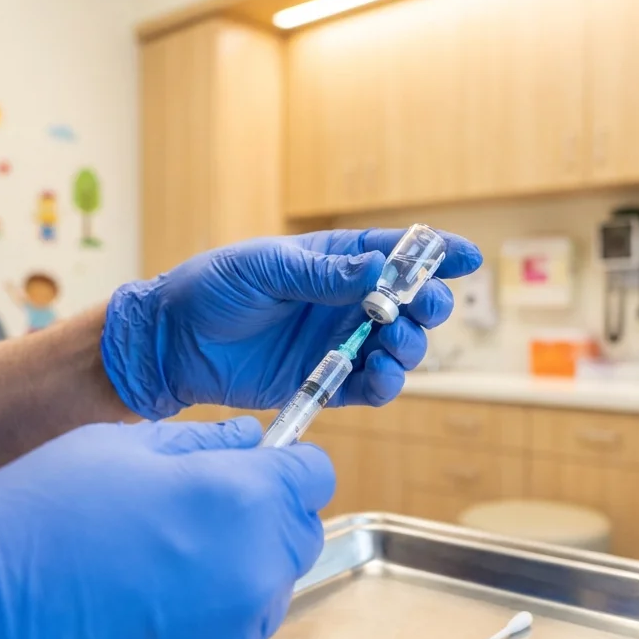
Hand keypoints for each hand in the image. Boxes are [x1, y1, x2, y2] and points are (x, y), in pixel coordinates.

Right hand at [0, 418, 330, 638]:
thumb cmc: (29, 529)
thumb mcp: (113, 448)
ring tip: (154, 575)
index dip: (288, 468)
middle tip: (195, 521)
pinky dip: (199, 633)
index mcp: (240, 499)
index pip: (314, 475)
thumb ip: (201, 440)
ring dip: (232, 579)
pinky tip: (136, 624)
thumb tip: (251, 440)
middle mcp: (254, 572)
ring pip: (265, 595)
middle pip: (297, 537)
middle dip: (263, 521)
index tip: (262, 473)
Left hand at [101, 228, 481, 417]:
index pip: (396, 253)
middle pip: (410, 304)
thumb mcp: (264, 268)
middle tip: (420, 312)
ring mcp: (338, 343)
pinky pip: (368, 386)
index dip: (435, 254)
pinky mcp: (325, 380)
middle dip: (427, 307)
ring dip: (409, 348)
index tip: (466, 258)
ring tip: (393, 348)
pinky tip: (380, 377)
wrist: (173, 342)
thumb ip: (321, 273)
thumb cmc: (213, 289)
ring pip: (398, 348)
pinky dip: (383, 384)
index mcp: (334, 262)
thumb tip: (379, 270)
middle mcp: (345, 302)